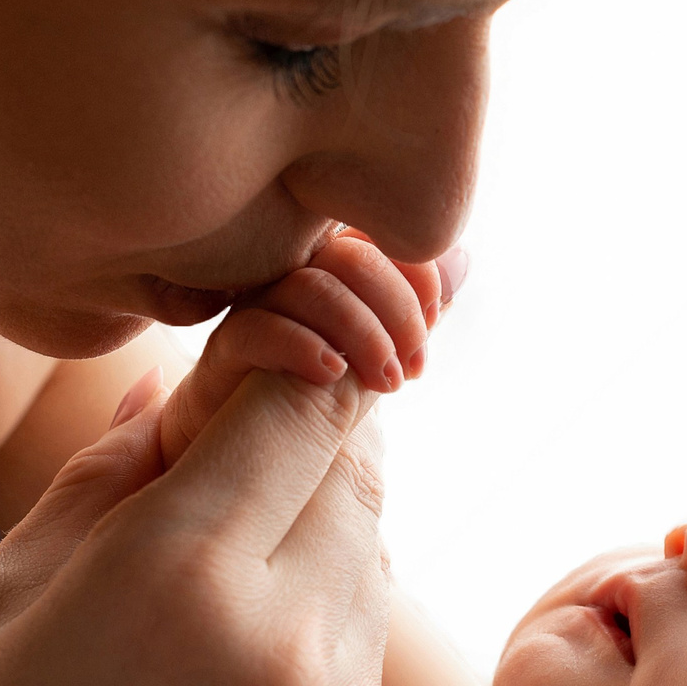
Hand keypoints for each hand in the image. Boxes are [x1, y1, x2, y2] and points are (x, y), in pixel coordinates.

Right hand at [0, 355, 394, 685]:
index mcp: (176, 568)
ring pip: (372, 553)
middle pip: (354, 463)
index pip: (301, 390)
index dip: (283, 354)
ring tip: (206, 578)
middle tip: (222, 458)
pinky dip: (318, 622)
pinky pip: (362, 648)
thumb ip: (112, 476)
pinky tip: (225, 668)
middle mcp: (284, 635)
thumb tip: (185, 386)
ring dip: (314, 528)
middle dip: (301, 437)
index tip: (243, 361)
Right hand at [159, 230, 456, 465]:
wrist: (232, 445)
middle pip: (348, 257)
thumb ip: (409, 317)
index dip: (415, 272)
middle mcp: (290, 279)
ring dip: (361, 332)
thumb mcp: (371, 357)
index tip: (434, 320)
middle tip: (413, 365)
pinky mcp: (224, 349)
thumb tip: (462, 260)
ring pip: (310, 287)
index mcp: (329, 272)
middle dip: (395, 308)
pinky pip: (258, 328)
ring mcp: (255, 310)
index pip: (378, 241)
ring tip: (385, 380)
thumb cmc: (307, 394)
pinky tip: (332, 374)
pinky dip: (303, 346)